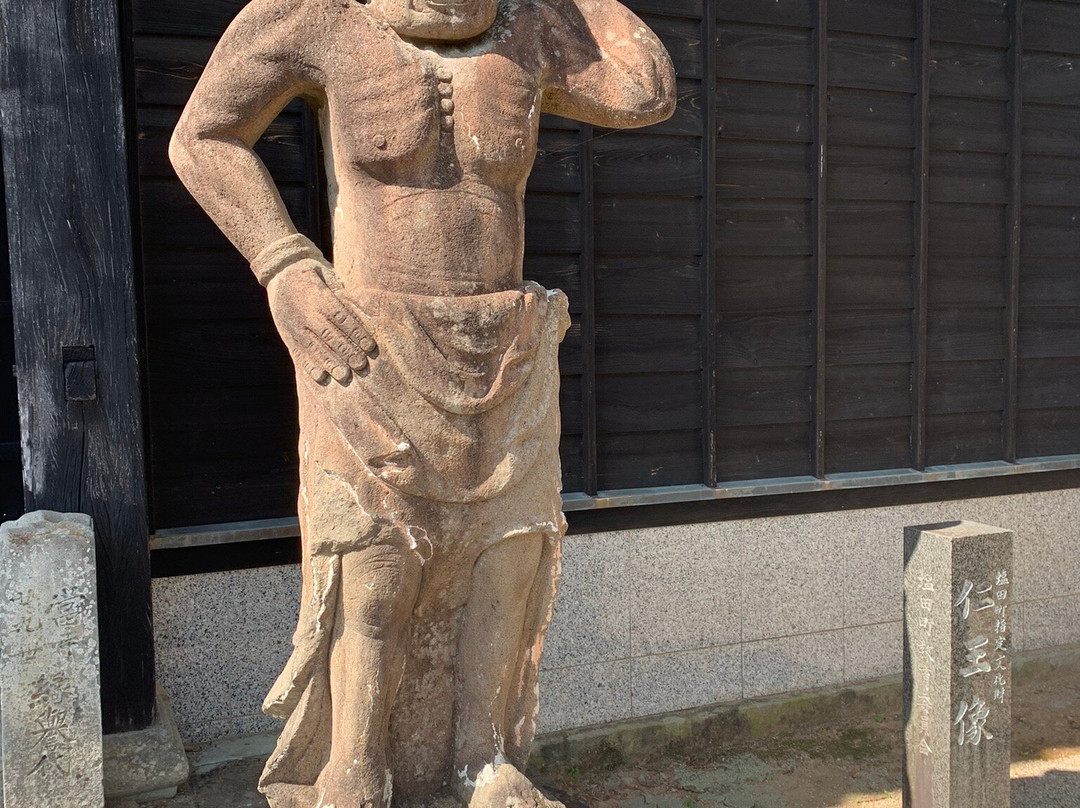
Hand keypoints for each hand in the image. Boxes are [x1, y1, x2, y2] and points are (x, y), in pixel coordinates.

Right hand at [266, 259, 375, 384]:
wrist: (280, 272)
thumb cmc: (314, 275)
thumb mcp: (329, 276)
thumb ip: (344, 294)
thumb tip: (367, 309)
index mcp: (320, 297)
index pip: (341, 318)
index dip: (356, 333)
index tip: (370, 347)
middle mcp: (307, 313)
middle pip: (329, 336)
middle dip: (346, 352)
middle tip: (361, 365)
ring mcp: (295, 326)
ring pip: (314, 347)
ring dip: (330, 363)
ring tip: (344, 376)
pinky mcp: (287, 335)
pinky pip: (297, 352)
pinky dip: (308, 366)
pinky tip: (320, 377)